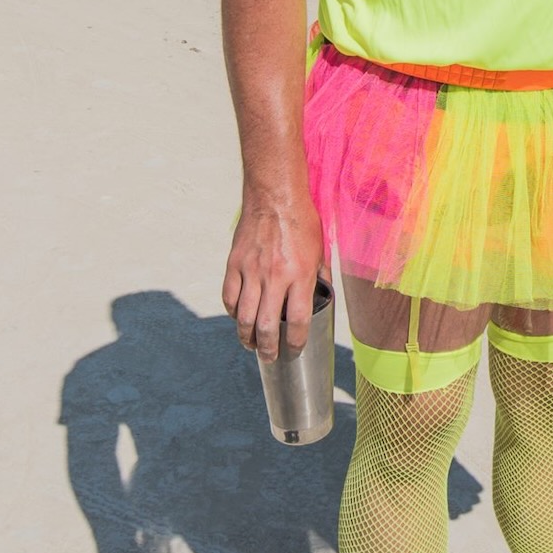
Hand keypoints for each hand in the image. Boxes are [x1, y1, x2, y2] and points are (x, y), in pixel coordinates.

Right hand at [222, 191, 323, 360]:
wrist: (275, 195)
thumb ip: (320, 276)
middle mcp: (275, 276)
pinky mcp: (234, 264)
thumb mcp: (320, 249)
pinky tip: (238, 318)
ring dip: (246, 336)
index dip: (297, 342)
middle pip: (267, 326)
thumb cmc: (302, 221)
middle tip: (269, 357)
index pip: (299, 320)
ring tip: (251, 344)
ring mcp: (251, 271)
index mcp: (300, 274)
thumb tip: (323, 296)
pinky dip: (232, 312)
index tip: (295, 349)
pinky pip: (229, 296)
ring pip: (244, 316)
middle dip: (268, 349)